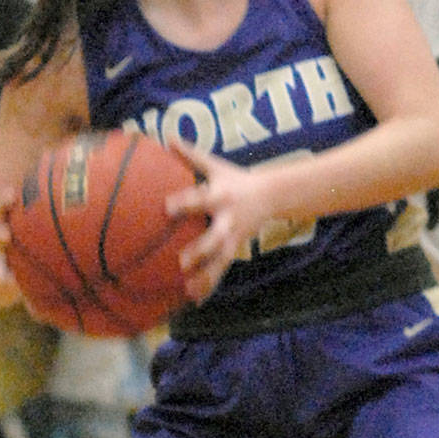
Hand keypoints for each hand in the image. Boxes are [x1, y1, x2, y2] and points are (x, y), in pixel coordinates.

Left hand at [166, 146, 273, 302]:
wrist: (271, 196)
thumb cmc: (236, 179)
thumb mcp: (217, 165)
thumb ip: (191, 154)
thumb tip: (167, 137)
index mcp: (221, 196)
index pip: (202, 199)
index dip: (186, 202)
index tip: (168, 207)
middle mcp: (228, 220)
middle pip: (215, 237)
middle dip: (200, 250)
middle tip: (181, 261)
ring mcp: (233, 237)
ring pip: (220, 260)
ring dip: (205, 276)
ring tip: (188, 290)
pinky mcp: (234, 249)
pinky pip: (220, 270)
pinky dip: (209, 286)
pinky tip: (195, 300)